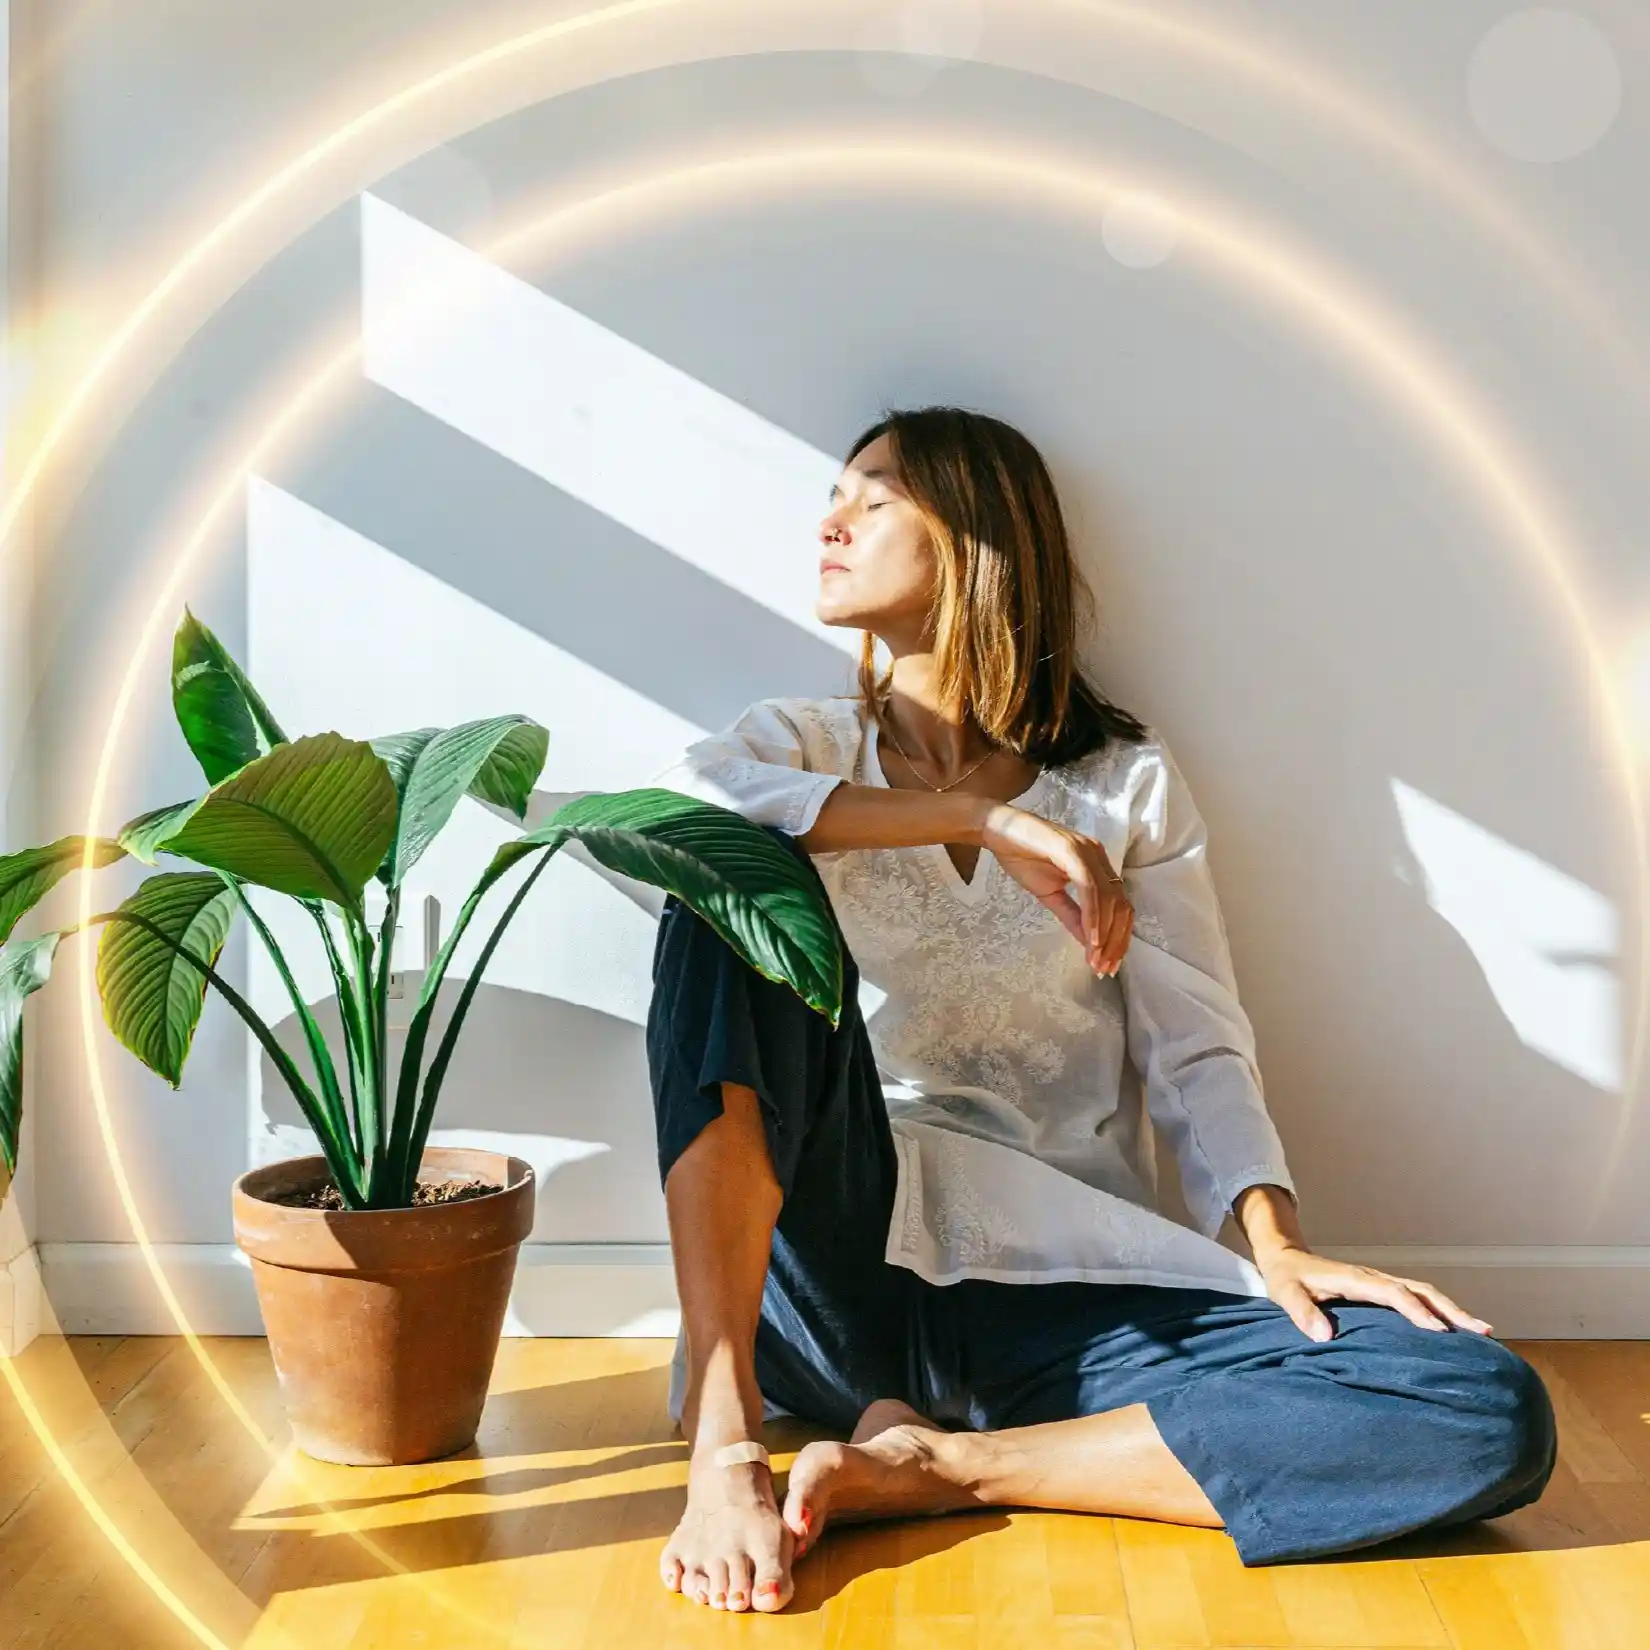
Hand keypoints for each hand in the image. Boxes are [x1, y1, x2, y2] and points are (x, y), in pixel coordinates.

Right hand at [980, 804, 1132, 975]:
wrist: (997, 830)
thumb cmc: (1021, 857)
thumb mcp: (1050, 895)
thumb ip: (1073, 916)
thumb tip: (1090, 943)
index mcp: (1098, 865)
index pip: (1120, 906)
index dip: (1118, 938)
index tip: (1107, 965)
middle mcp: (1099, 856)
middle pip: (1121, 905)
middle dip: (1115, 942)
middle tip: (1103, 969)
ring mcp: (1087, 852)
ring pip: (1109, 899)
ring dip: (1104, 934)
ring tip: (1095, 960)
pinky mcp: (1072, 851)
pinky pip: (1090, 889)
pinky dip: (1093, 916)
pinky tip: (1090, 939)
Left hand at [1255, 1245, 1494, 1340]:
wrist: (1285, 1259)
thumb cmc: (1287, 1280)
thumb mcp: (1286, 1294)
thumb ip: (1302, 1313)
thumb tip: (1323, 1335)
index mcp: (1354, 1279)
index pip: (1393, 1293)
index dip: (1415, 1310)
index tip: (1438, 1332)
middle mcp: (1373, 1278)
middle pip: (1420, 1289)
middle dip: (1451, 1309)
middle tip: (1482, 1331)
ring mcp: (1380, 1282)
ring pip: (1424, 1292)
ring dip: (1452, 1309)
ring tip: (1482, 1332)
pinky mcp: (1381, 1290)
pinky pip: (1417, 1297)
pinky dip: (1440, 1310)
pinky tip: (1455, 1329)